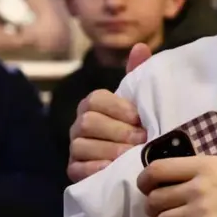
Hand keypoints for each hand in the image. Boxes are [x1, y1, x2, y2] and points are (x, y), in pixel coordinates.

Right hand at [67, 43, 152, 181]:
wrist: (136, 155)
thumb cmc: (137, 122)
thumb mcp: (139, 99)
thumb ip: (139, 73)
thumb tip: (140, 47)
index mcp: (94, 103)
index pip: (96, 99)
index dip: (118, 108)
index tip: (139, 117)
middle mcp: (80, 123)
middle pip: (88, 122)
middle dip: (118, 131)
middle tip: (142, 138)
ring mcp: (75, 147)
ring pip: (82, 145)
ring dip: (110, 150)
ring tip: (132, 154)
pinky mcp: (74, 169)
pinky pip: (78, 168)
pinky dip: (95, 168)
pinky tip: (113, 168)